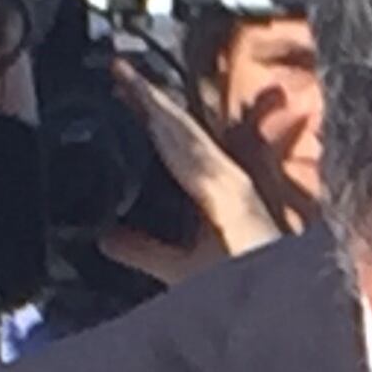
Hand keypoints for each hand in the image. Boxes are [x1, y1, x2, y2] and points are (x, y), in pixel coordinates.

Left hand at [96, 59, 286, 285]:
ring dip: (155, 103)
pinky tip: (152, 107)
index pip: (172, 146)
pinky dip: (175, 127)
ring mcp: (229, 181)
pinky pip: (199, 150)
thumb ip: (142, 251)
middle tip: (116, 67)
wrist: (265, 304)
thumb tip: (106, 240)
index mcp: (208, 191)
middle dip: (147, 99)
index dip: (148, 117)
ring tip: (125, 74)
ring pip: (185, 132)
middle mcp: (221, 178)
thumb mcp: (176, 267)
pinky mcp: (234, 189)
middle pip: (177, 130)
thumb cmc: (231, 286)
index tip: (120, 91)